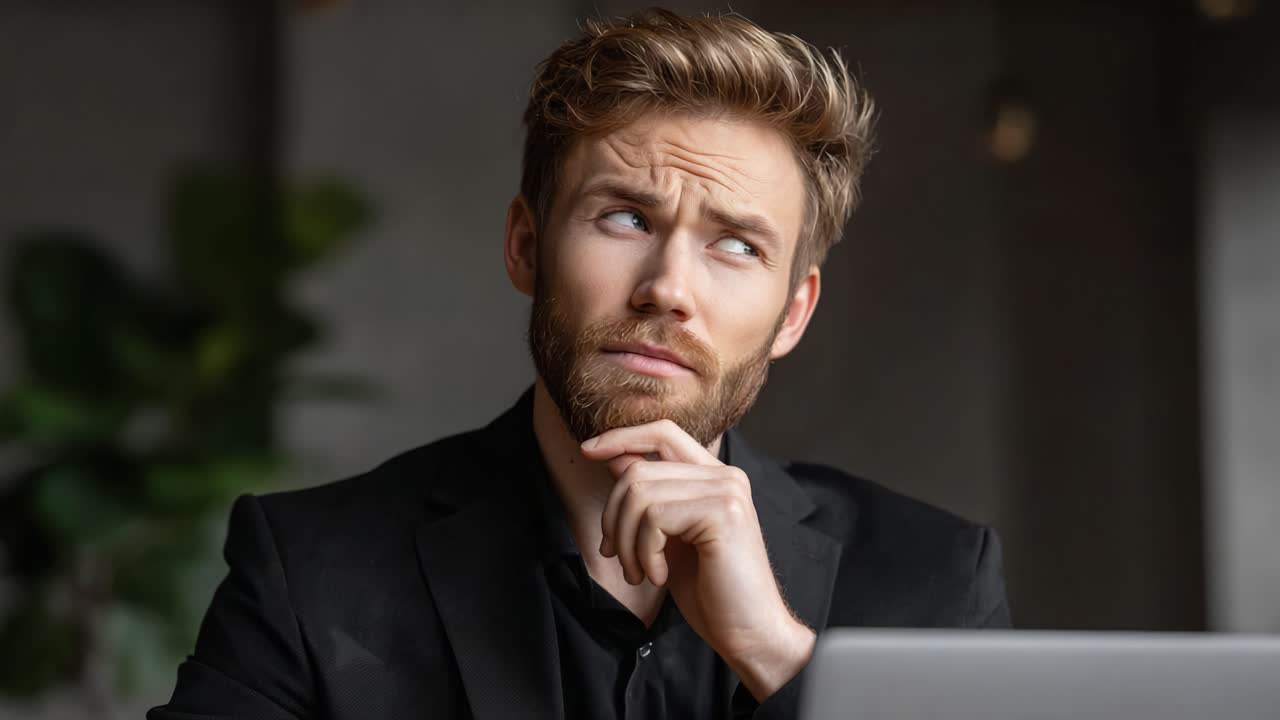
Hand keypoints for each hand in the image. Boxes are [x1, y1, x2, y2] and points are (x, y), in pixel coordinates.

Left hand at [581, 419, 814, 699]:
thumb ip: (649, 496)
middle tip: (618, 557)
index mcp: (714, 477)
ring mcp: (726, 490)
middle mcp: (725, 475)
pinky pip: (654, 517)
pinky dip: (644, 552)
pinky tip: (659, 576)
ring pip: (640, 493)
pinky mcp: (723, 512)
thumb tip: (613, 458)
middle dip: (614, 517)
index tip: (587, 450)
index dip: (621, 436)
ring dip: (627, 541)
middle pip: (638, 470)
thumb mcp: (668, 537)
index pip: (662, 432)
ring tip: (639, 572)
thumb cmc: (711, 591)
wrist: (750, 633)